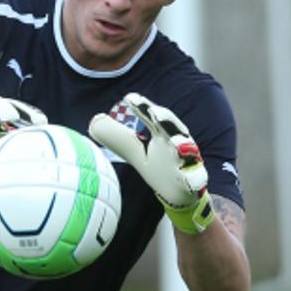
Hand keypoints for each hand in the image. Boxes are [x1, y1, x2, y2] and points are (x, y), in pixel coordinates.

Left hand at [89, 92, 213, 233]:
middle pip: (173, 128)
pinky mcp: (194, 180)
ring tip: (179, 144)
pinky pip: (195, 179)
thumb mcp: (136, 152)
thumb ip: (119, 137)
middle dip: (166, 119)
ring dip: (184, 147)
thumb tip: (94, 122)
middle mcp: (177, 143)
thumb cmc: (160, 167)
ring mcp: (188, 161)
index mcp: (163, 133)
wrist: (181, 192)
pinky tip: (193, 179)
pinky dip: (195, 178)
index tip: (128, 98)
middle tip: (155, 113)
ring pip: (188, 151)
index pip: (151, 117)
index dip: (141, 107)